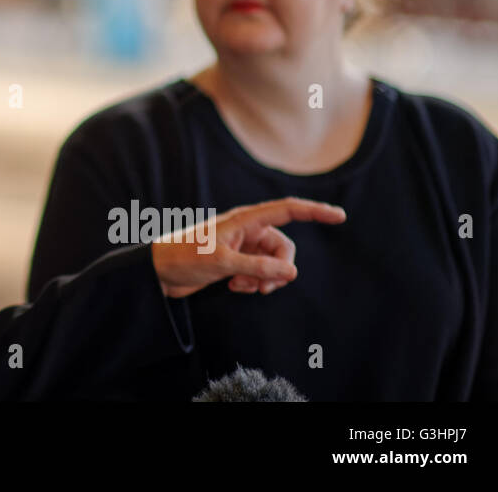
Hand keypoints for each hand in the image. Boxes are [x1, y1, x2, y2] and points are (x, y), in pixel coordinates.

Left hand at [150, 197, 345, 297]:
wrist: (157, 271)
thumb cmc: (184, 257)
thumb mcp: (223, 264)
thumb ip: (258, 268)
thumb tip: (292, 273)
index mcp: (244, 220)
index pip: (287, 210)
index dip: (315, 212)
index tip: (339, 217)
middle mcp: (246, 230)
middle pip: (283, 247)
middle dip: (280, 269)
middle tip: (263, 286)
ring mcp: (242, 246)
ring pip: (273, 263)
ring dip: (265, 279)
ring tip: (243, 287)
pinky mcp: (236, 262)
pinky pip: (260, 273)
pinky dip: (253, 283)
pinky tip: (235, 288)